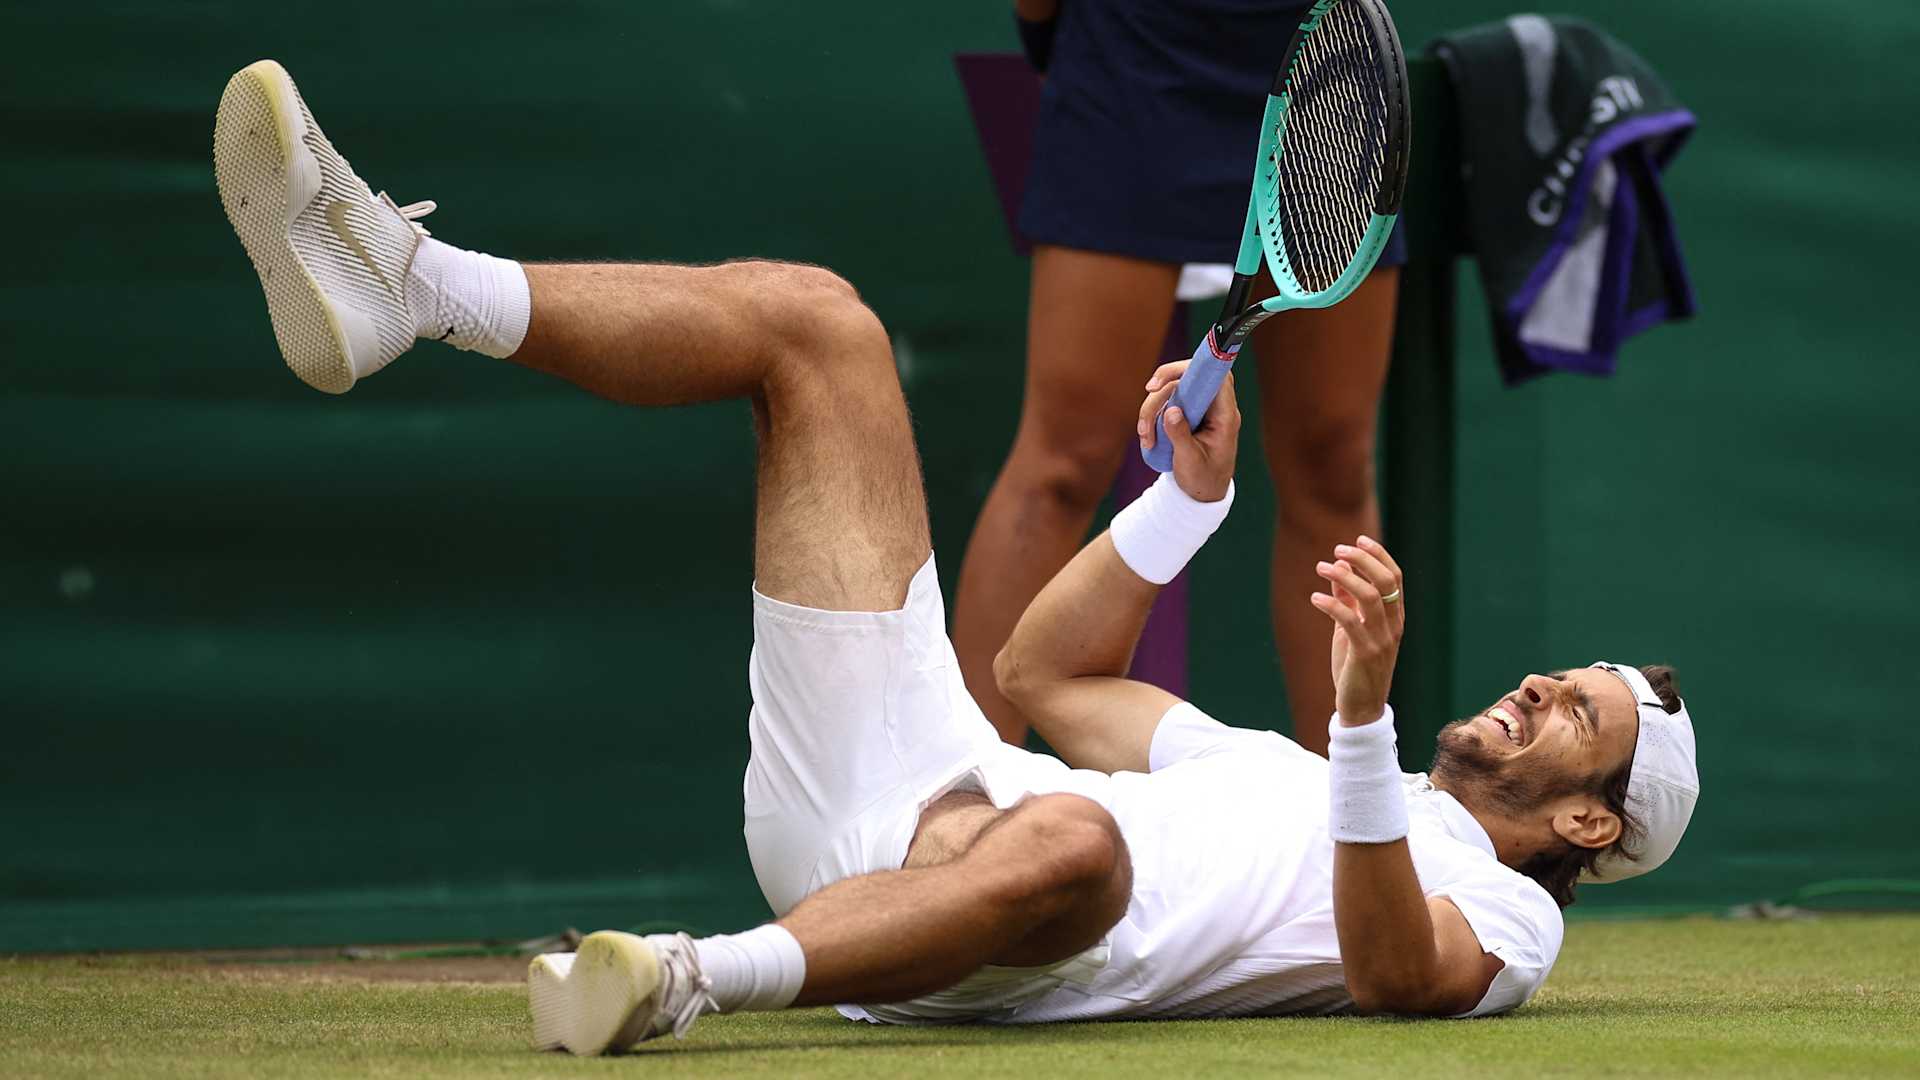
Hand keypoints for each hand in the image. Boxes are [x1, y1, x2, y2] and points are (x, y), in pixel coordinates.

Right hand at [1136, 359, 1240, 502]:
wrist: (1202, 494)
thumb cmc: (1202, 479)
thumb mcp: (1190, 462)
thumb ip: (1181, 436)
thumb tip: (1171, 411)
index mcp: (1225, 417)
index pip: (1215, 378)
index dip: (1191, 369)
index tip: (1162, 382)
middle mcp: (1214, 408)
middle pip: (1187, 379)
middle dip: (1161, 391)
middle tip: (1145, 412)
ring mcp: (1200, 410)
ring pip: (1173, 391)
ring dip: (1152, 409)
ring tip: (1145, 437)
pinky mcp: (1187, 414)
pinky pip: (1168, 402)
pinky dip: (1154, 415)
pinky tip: (1148, 435)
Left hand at [1309, 536, 1405, 726]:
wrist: (1361, 708)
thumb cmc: (1355, 666)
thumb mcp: (1351, 629)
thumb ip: (1347, 600)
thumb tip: (1339, 568)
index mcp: (1395, 617)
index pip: (1395, 577)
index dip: (1378, 555)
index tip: (1357, 540)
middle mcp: (1393, 626)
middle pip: (1386, 581)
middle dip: (1363, 559)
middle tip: (1337, 550)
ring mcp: (1381, 640)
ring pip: (1370, 597)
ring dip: (1344, 577)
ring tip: (1321, 567)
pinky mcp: (1365, 653)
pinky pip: (1350, 621)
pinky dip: (1332, 605)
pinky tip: (1315, 598)